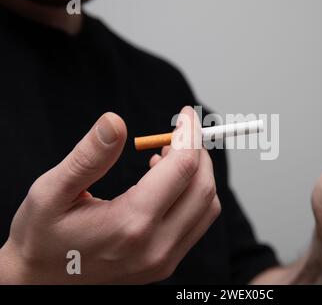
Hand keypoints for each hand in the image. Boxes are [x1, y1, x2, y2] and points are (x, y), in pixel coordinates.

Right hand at [0, 106, 219, 283]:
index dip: (189, 134)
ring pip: (207, 206)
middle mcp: (156, 247)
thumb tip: (116, 121)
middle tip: (179, 132)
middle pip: (203, 188)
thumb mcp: (52, 191)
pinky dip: (192, 195)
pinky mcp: (165, 264)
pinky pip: (197, 222)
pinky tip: (163, 182)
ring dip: (197, 174)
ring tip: (165, 156)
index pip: (182, 168)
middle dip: (198, 152)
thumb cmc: (41, 236)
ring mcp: (163, 260)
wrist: (40, 282)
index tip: (186, 114)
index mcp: (130, 224)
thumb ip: (88, 156)